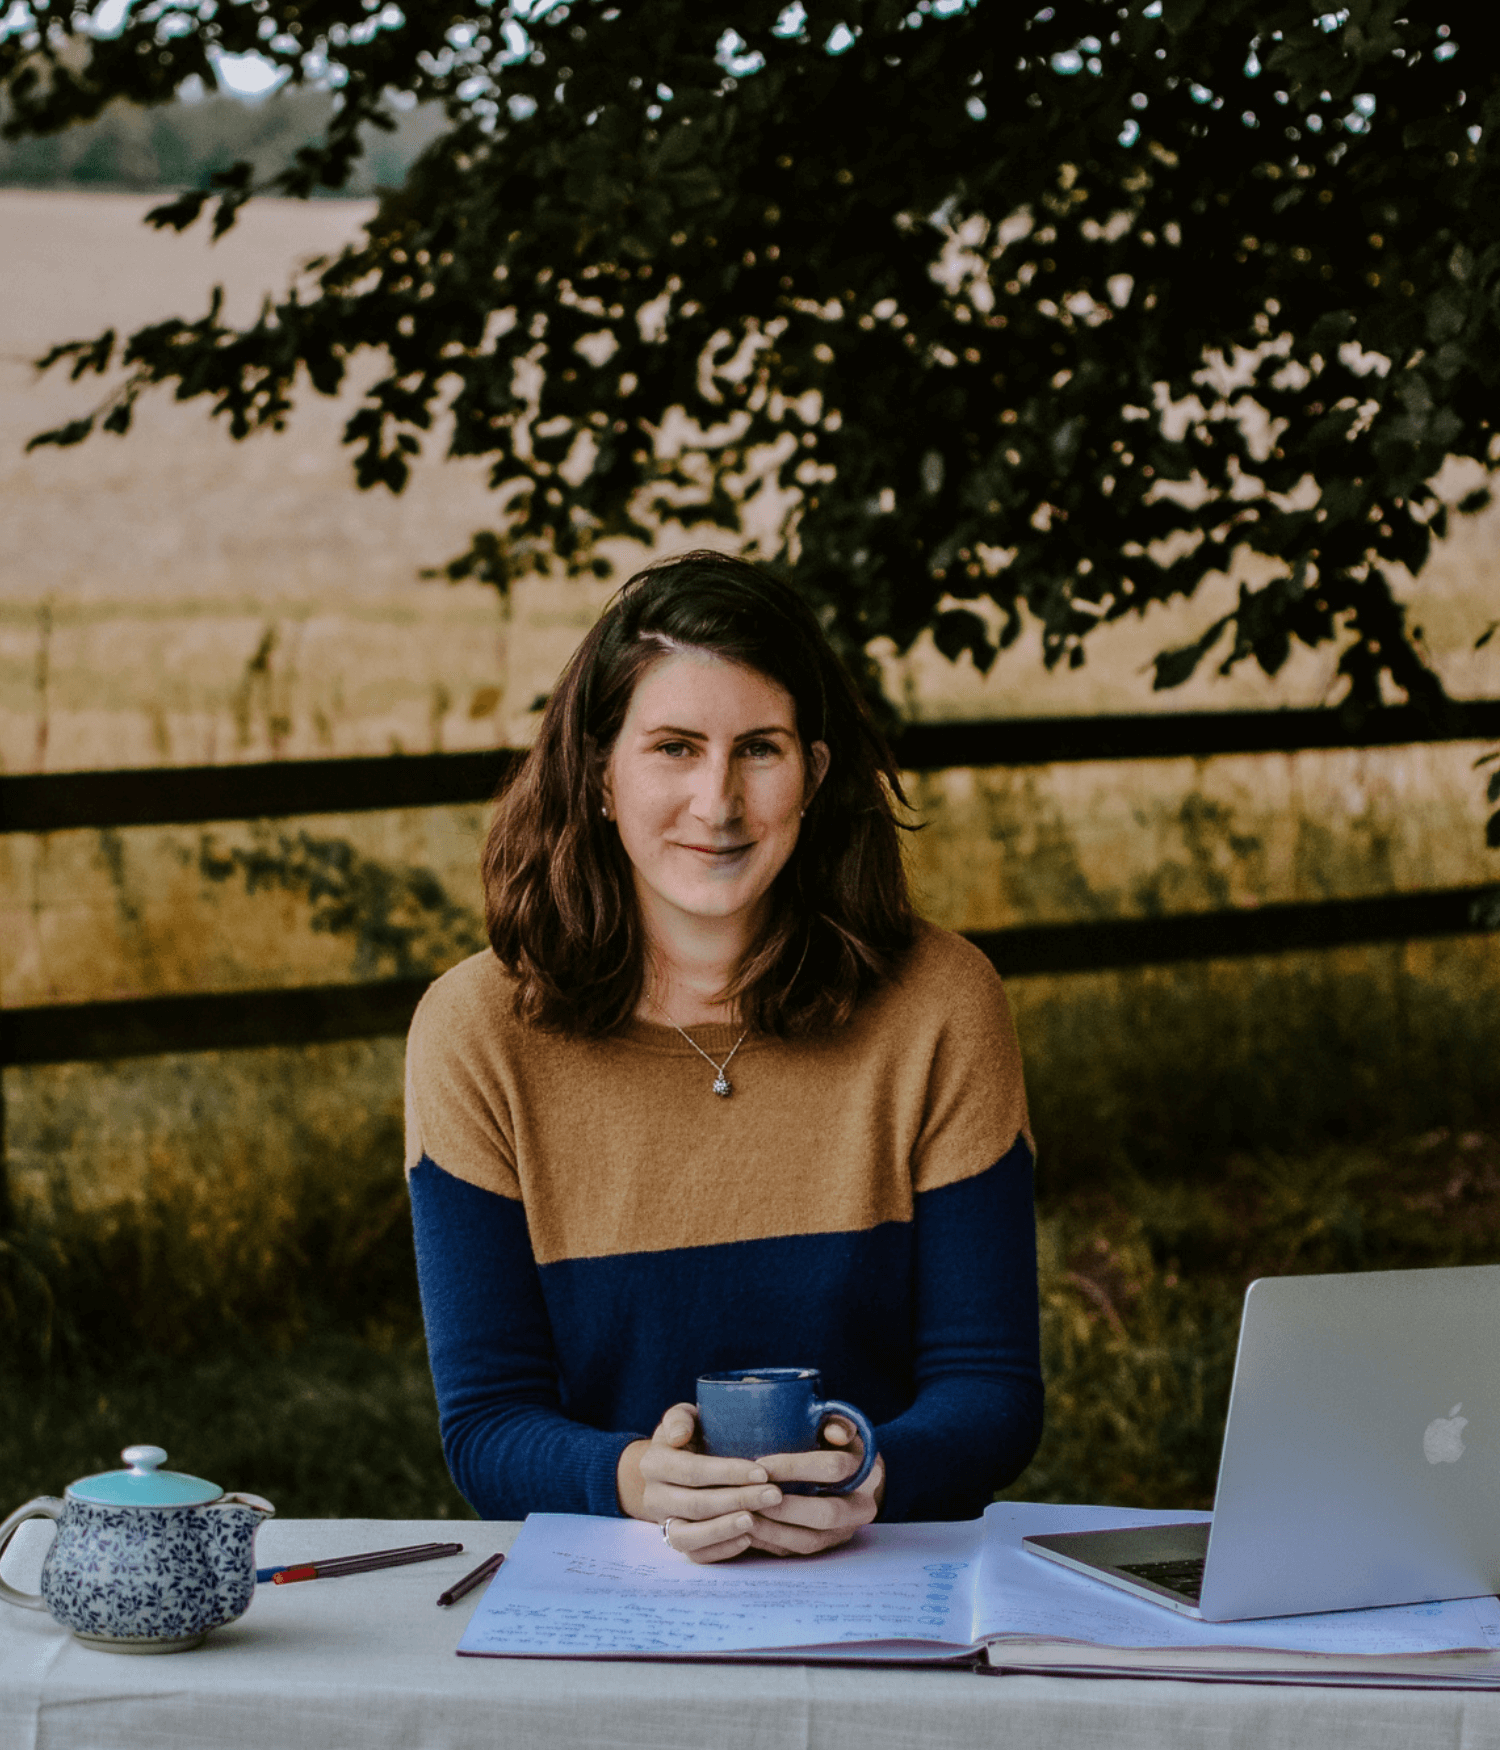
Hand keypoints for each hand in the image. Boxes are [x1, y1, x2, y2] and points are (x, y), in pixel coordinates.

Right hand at [617, 1404, 788, 1563]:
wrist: (672, 1466)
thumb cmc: (688, 1436)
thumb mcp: (682, 1418)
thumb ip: (680, 1419)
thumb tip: (679, 1436)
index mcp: (654, 1463)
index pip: (692, 1471)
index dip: (728, 1473)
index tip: (762, 1473)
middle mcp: (654, 1497)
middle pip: (695, 1504)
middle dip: (738, 1500)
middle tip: (775, 1495)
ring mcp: (663, 1523)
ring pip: (689, 1536)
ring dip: (725, 1529)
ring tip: (756, 1520)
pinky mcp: (676, 1543)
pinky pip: (696, 1555)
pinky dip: (721, 1550)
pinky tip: (748, 1538)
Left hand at [745, 1418, 883, 1556]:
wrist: (858, 1479)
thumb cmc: (841, 1446)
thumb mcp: (844, 1429)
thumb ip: (840, 1424)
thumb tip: (834, 1432)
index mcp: (866, 1472)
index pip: (832, 1469)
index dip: (795, 1467)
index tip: (761, 1464)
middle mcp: (859, 1508)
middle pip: (824, 1513)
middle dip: (784, 1507)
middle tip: (750, 1496)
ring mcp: (843, 1532)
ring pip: (809, 1540)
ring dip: (773, 1531)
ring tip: (743, 1517)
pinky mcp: (826, 1547)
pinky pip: (797, 1552)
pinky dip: (771, 1543)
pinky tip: (747, 1531)